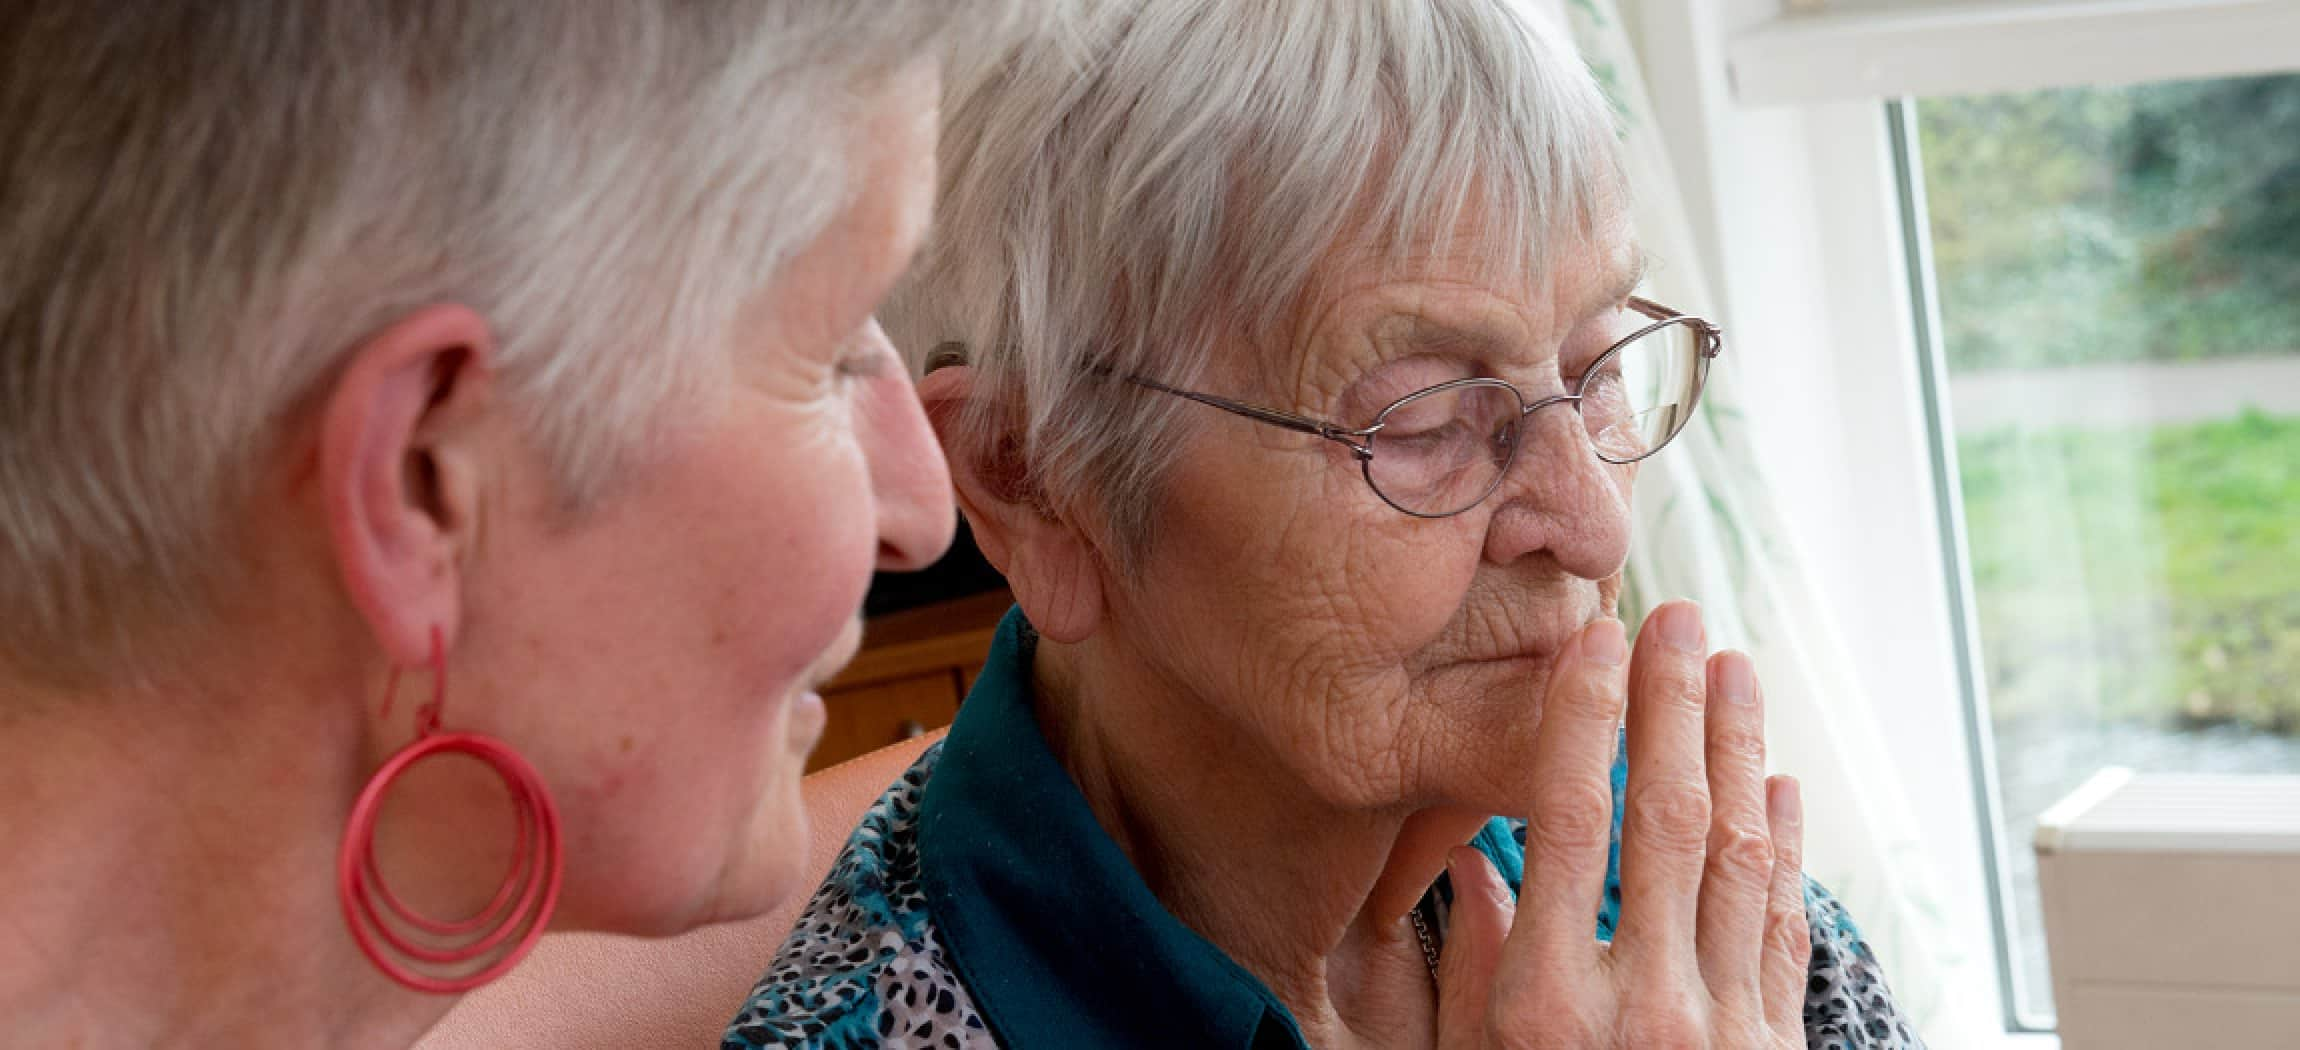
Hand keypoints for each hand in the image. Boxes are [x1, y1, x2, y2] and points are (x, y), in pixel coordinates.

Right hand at [1435, 601, 1809, 1048]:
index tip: (1596, 642)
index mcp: (1550, 1005)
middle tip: (1678, 619)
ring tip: (1733, 669)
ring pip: (1737, 860)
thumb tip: (1473, 869)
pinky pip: (1783, 929)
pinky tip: (1776, 784)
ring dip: (1737, 751)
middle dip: (1673, 704)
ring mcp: (1722, 1028)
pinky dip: (1783, 848)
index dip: (1585, 719)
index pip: (1570, 823)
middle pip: (1665, 820)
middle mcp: (1645, 1007)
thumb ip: (1467, 971)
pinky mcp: (1776, 1048)